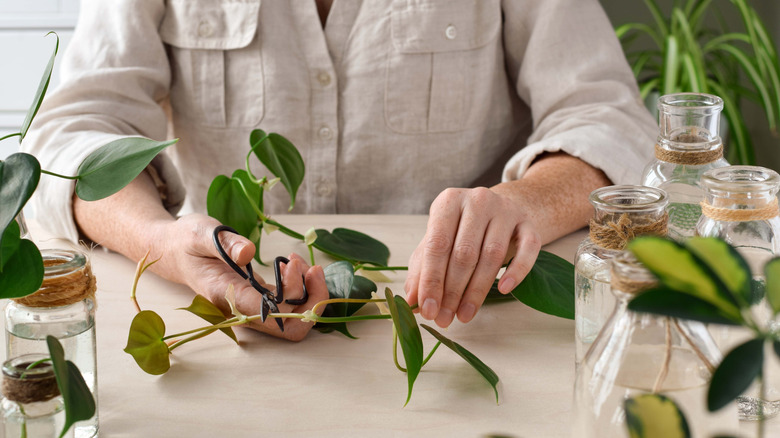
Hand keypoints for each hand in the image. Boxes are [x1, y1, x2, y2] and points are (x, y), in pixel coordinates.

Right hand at [150, 214, 328, 340]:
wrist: (172, 250)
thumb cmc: (185, 241)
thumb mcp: (202, 232)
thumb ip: (225, 242)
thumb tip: (249, 252)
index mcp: (228, 297)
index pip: (273, 314)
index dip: (294, 295)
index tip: (292, 263)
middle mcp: (242, 309)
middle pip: (291, 326)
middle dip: (313, 301)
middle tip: (313, 268)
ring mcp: (251, 307)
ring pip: (294, 318)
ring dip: (310, 292)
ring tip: (300, 260)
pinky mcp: (257, 299)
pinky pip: (288, 305)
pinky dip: (302, 287)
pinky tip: (294, 263)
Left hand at [404, 187, 540, 327]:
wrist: (496, 210)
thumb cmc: (459, 230)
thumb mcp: (437, 242)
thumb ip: (422, 268)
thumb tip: (411, 301)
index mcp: (449, 201)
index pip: (437, 244)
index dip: (431, 280)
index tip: (428, 309)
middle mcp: (478, 201)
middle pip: (464, 253)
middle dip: (452, 291)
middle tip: (445, 318)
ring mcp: (506, 210)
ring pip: (492, 255)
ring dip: (477, 290)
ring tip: (464, 315)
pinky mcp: (528, 223)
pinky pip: (528, 249)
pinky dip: (517, 271)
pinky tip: (504, 289)